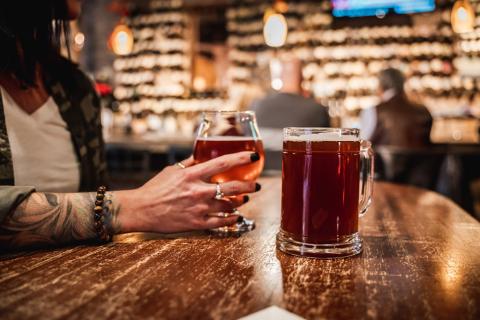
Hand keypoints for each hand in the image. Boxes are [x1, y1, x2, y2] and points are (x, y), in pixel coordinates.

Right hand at [116, 151, 260, 232]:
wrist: (142, 210)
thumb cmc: (155, 188)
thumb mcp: (172, 170)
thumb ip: (190, 164)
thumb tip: (202, 157)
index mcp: (192, 175)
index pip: (223, 163)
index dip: (241, 159)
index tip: (253, 156)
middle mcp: (198, 191)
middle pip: (233, 187)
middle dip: (249, 186)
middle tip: (256, 185)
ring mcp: (199, 208)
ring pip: (229, 206)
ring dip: (240, 202)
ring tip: (243, 199)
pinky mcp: (197, 223)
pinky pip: (221, 222)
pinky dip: (232, 219)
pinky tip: (235, 215)